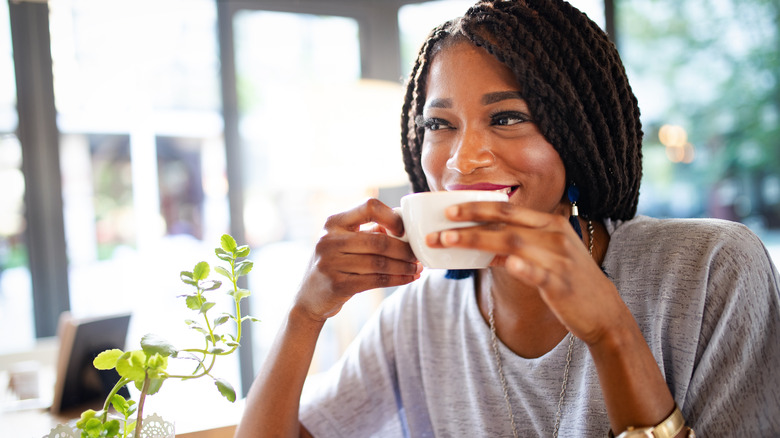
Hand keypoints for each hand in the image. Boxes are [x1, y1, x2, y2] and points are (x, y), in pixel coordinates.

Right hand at [295, 198, 420, 321]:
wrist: (308, 298)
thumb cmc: (334, 264)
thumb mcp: (344, 242)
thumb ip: (370, 231)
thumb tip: (404, 223)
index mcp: (333, 222)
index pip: (369, 207)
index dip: (391, 216)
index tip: (404, 229)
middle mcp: (329, 240)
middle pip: (378, 241)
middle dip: (404, 249)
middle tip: (418, 255)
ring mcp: (330, 263)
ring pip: (379, 263)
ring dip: (403, 266)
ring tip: (417, 268)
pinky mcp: (337, 284)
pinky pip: (376, 280)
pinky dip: (396, 279)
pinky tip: (408, 278)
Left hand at [426, 201, 625, 345]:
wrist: (603, 312)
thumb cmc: (570, 282)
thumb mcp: (546, 256)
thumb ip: (517, 247)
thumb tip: (481, 245)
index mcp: (550, 224)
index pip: (508, 209)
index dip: (478, 206)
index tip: (450, 208)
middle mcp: (554, 235)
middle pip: (505, 223)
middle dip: (469, 220)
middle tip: (441, 224)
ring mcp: (558, 259)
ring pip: (512, 243)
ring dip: (477, 239)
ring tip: (449, 241)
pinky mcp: (561, 283)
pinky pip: (537, 272)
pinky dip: (521, 266)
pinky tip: (506, 263)